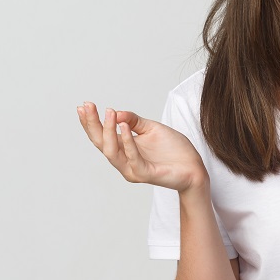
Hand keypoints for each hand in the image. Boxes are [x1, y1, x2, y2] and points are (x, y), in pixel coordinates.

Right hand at [77, 101, 206, 191]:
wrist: (194, 167)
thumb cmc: (174, 150)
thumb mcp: (152, 128)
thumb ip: (134, 121)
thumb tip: (116, 112)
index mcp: (124, 149)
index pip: (101, 136)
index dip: (91, 121)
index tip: (84, 105)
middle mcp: (124, 161)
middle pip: (101, 143)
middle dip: (92, 124)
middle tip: (87, 106)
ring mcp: (132, 169)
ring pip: (112, 152)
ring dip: (108, 131)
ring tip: (109, 113)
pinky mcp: (145, 174)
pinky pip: (132, 158)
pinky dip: (127, 141)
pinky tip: (124, 126)